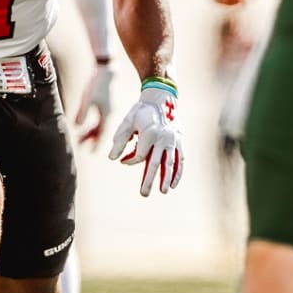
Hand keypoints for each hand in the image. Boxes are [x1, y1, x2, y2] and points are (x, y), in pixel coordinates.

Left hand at [75, 62, 113, 146]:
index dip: (97, 144)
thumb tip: (76, 126)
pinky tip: (85, 126)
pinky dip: (93, 124)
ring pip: (99, 125)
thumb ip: (82, 112)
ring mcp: (108, 108)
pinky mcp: (105, 104)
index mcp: (107, 114)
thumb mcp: (87, 99)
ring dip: (91, 132)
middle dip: (91, 139)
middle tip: (82, 147)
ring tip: (81, 138)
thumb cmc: (97, 83)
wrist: (107, 69)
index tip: (91, 153)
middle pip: (100, 130)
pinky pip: (99, 118)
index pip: (102, 133)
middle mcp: (109, 113)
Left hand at [108, 82, 183, 196]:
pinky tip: (174, 184)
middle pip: (155, 163)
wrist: (160, 98)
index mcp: (149, 133)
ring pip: (170, 163)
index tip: (123, 160)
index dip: (130, 160)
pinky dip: (178, 172)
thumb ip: (119, 140)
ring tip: (163, 191)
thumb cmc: (141, 111)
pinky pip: (180, 158)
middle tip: (144, 194)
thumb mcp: (127, 122)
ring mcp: (172, 140)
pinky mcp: (179, 141)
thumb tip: (112, 158)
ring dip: (166, 178)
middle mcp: (162, 138)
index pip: (139, 156)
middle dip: (149, 180)